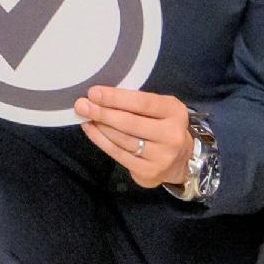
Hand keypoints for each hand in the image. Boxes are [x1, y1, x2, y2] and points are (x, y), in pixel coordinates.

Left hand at [76, 83, 193, 191]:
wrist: (181, 160)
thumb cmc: (163, 126)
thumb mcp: (159, 109)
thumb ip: (136, 103)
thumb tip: (99, 96)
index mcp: (175, 112)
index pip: (142, 102)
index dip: (116, 98)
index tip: (93, 92)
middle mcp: (172, 135)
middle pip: (130, 122)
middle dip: (102, 112)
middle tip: (81, 105)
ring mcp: (161, 156)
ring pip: (123, 139)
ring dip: (100, 126)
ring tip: (85, 116)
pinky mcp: (149, 171)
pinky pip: (118, 154)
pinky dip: (101, 141)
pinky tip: (91, 130)